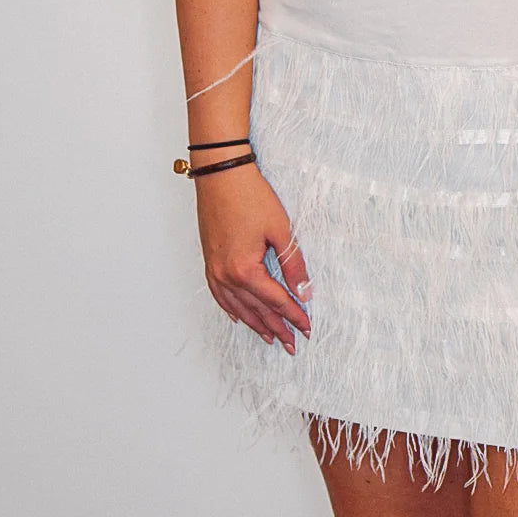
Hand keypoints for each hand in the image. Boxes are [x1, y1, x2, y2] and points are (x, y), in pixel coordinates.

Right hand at [194, 164, 311, 352]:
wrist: (220, 173)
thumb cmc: (250, 196)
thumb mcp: (280, 229)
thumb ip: (293, 264)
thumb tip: (304, 291)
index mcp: (245, 270)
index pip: (275, 301)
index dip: (294, 316)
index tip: (307, 329)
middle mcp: (226, 276)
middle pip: (256, 309)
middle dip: (276, 327)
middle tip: (291, 343)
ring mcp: (214, 270)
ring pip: (237, 307)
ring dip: (255, 323)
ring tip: (270, 336)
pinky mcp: (209, 261)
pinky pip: (219, 295)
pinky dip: (232, 308)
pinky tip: (239, 316)